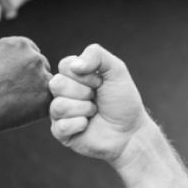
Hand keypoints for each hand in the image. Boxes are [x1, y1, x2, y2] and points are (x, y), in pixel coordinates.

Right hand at [0, 36, 51, 133]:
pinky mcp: (47, 96)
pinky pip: (49, 101)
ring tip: (17, 102)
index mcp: (21, 44)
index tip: (14, 79)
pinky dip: (40, 107)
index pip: (33, 53)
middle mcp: (35, 57)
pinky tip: (23, 110)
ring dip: (38, 92)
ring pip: (47, 84)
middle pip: (42, 67)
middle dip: (33, 78)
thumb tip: (20, 48)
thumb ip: (7, 47)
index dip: (25, 68)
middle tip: (16, 92)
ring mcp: (43, 76)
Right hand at [48, 45, 149, 162]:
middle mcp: (64, 93)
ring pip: (57, 106)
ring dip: (83, 109)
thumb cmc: (123, 101)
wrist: (130, 131)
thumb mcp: (116, 70)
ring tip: (94, 112)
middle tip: (96, 98)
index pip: (65, 65)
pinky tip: (87, 125)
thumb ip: (96, 54)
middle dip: (83, 92)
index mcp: (74, 75)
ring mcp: (60, 113)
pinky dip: (79, 125)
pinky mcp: (61, 132)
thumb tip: (74, 65)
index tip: (100, 83)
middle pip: (57, 84)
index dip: (85, 75)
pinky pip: (60, 126)